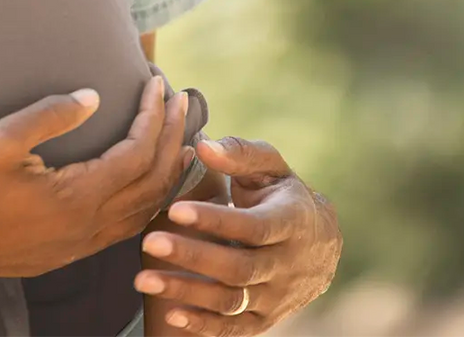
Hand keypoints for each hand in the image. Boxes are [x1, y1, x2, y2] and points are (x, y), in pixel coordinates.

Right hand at [0, 76, 190, 281]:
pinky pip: (122, 228)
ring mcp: (73, 247)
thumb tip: (95, 95)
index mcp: (75, 200)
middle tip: (183, 101)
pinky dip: (145, 201)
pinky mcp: (60, 254)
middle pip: (151, 183)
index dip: (154, 115)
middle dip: (173, 138)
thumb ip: (51, 114)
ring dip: (167, 174)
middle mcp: (84, 229)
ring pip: (142, 212)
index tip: (159, 82)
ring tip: (183, 143)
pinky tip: (143, 186)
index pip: (137, 153)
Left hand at [134, 137, 341, 334]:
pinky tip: (169, 314)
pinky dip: (201, 325)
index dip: (214, 220)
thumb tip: (202, 145)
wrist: (320, 245)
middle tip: (150, 242)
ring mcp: (276, 297)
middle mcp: (287, 264)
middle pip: (238, 267)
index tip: (175, 209)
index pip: (252, 225)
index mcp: (291, 221)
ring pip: (230, 301)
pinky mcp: (264, 320)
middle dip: (192, 256)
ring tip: (143, 279)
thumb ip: (238, 153)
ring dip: (186, 292)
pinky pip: (232, 328)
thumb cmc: (282, 193)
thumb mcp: (270, 167)